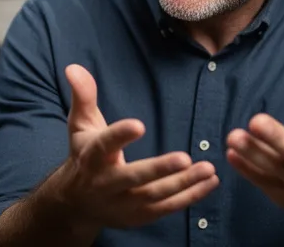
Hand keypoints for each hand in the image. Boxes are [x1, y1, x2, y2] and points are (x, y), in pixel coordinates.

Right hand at [56, 64, 218, 229]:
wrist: (75, 202)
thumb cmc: (83, 154)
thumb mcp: (80, 124)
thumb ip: (83, 95)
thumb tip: (74, 67)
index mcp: (92, 157)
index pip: (105, 145)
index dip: (120, 136)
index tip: (139, 125)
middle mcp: (105, 183)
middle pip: (133, 178)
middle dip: (159, 170)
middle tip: (185, 158)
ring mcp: (122, 203)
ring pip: (154, 196)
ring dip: (183, 184)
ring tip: (207, 168)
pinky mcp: (138, 216)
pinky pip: (166, 208)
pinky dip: (190, 197)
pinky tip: (209, 182)